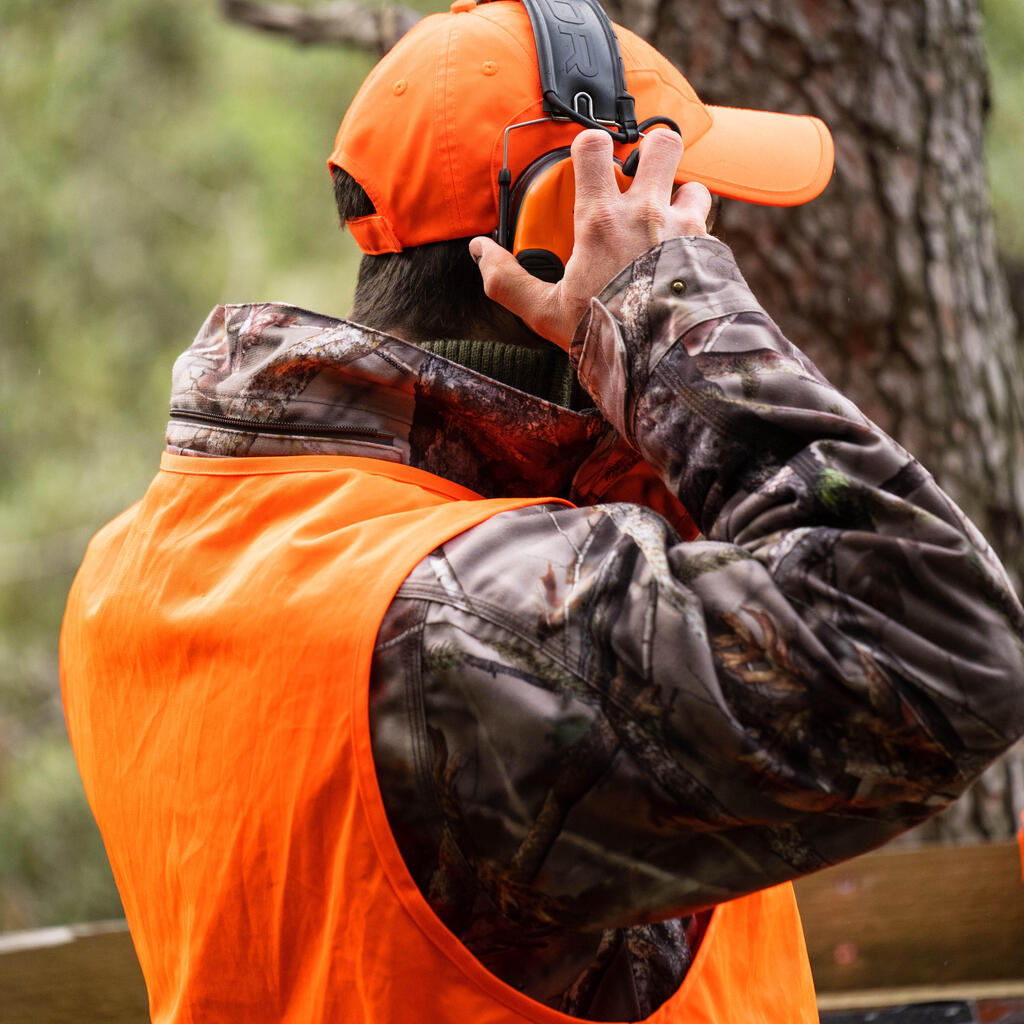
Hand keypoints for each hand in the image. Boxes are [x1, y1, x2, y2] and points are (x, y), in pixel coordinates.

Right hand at [469, 128, 711, 351]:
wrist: (665, 362)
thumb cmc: (605, 336)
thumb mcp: (546, 313)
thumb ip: (508, 280)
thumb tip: (480, 252)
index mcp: (601, 221)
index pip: (594, 147)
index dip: (590, 145)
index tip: (588, 161)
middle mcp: (647, 213)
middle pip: (662, 143)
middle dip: (653, 151)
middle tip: (641, 176)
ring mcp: (685, 228)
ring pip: (693, 186)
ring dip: (680, 198)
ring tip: (664, 225)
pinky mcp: (711, 251)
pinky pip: (708, 228)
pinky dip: (696, 238)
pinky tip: (681, 262)